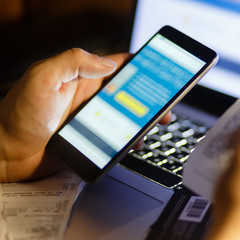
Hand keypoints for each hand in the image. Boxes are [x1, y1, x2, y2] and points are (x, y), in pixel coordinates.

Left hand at [0, 48, 170, 181]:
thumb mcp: (43, 78)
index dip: (140, 66)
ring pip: (128, 116)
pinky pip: (118, 137)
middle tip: (165, 103)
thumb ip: (73, 62)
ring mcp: (92, 119)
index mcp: (81, 78)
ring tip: (155, 123)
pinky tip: (134, 142)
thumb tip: (107, 62)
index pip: (118, 66)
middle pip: (129, 92)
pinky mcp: (93, 139)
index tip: (158, 69)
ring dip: (144, 119)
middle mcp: (90, 97)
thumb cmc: (18, 116)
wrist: (7, 154)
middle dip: (151, 96)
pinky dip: (131, 138)